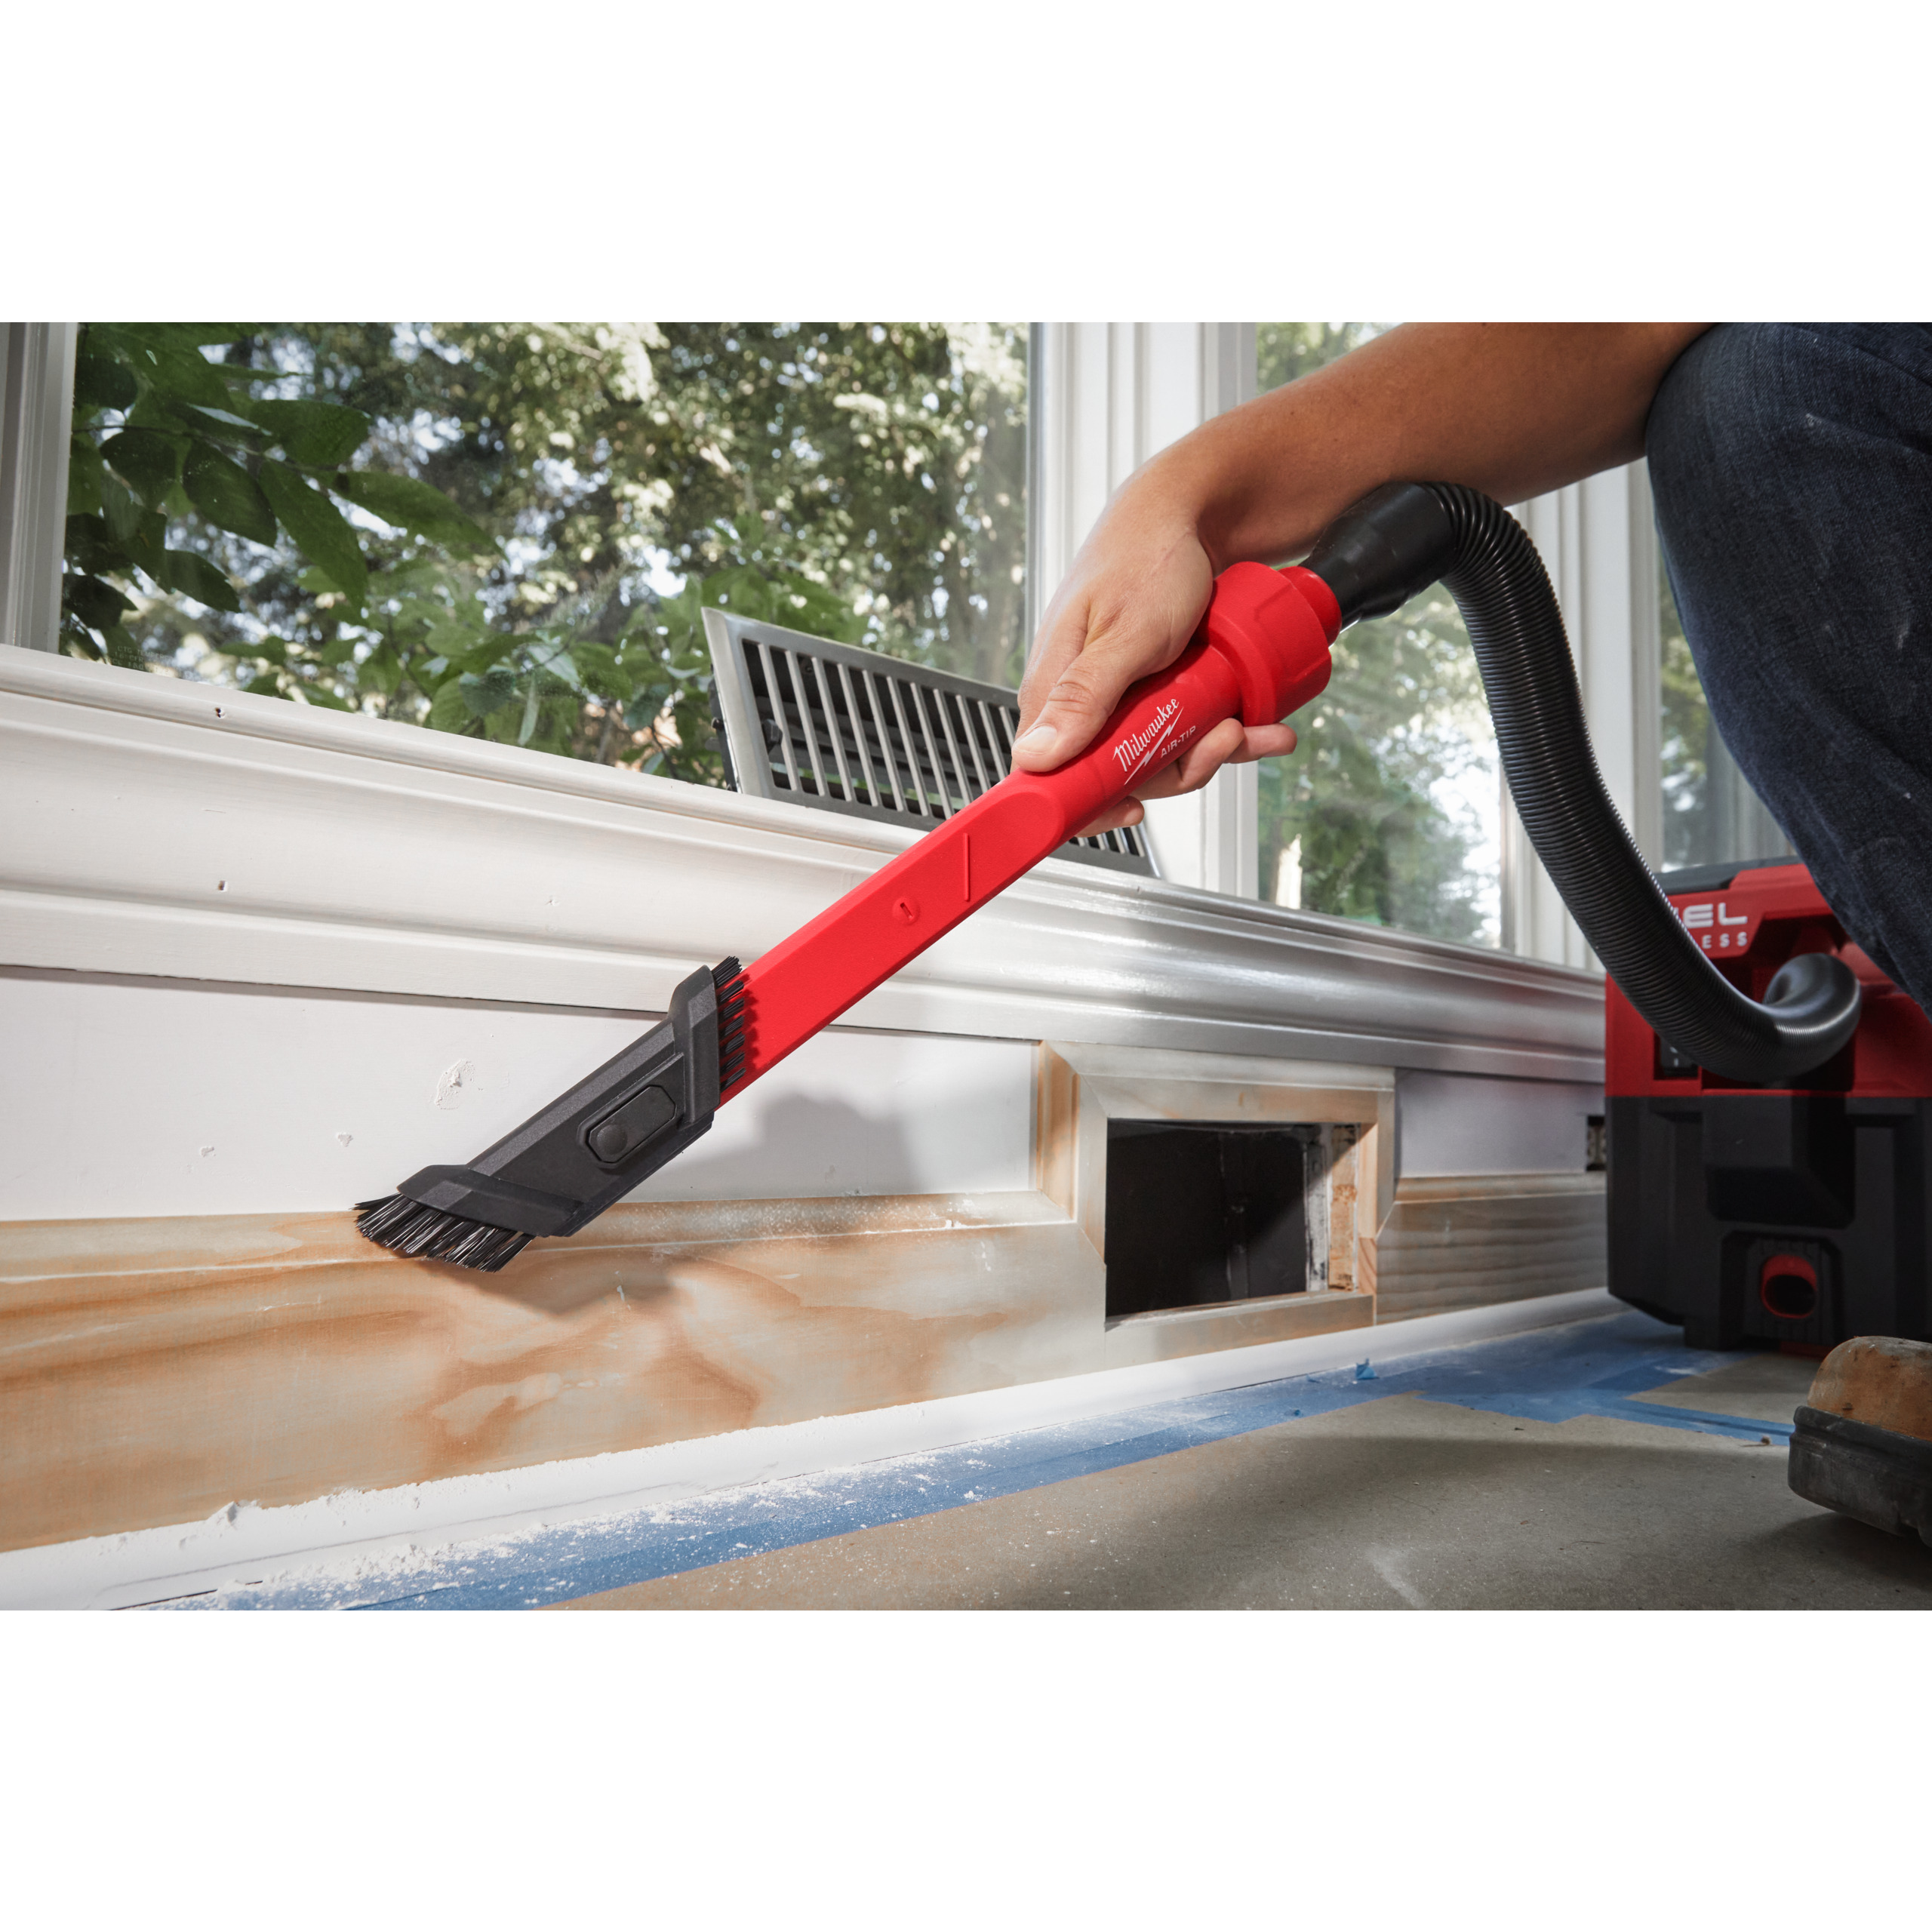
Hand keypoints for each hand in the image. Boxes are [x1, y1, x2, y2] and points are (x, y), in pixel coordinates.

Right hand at [1012, 487, 1296, 835]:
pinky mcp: (1157, 694)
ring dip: (1212, 750)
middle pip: (1118, 775)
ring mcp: (1122, 700)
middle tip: (1219, 736)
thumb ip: (1083, 698)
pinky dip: (1228, 733)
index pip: (1047, 777)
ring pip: (1161, 757)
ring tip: (1248, 724)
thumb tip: (1037, 758)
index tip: (1131, 812)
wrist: (1197, 512)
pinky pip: (1188, 732)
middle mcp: (1081, 703)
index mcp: (1052, 692)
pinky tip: (1261, 725)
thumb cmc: (1147, 557)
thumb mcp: (1123, 633)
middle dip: (1176, 767)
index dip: (1088, 805)